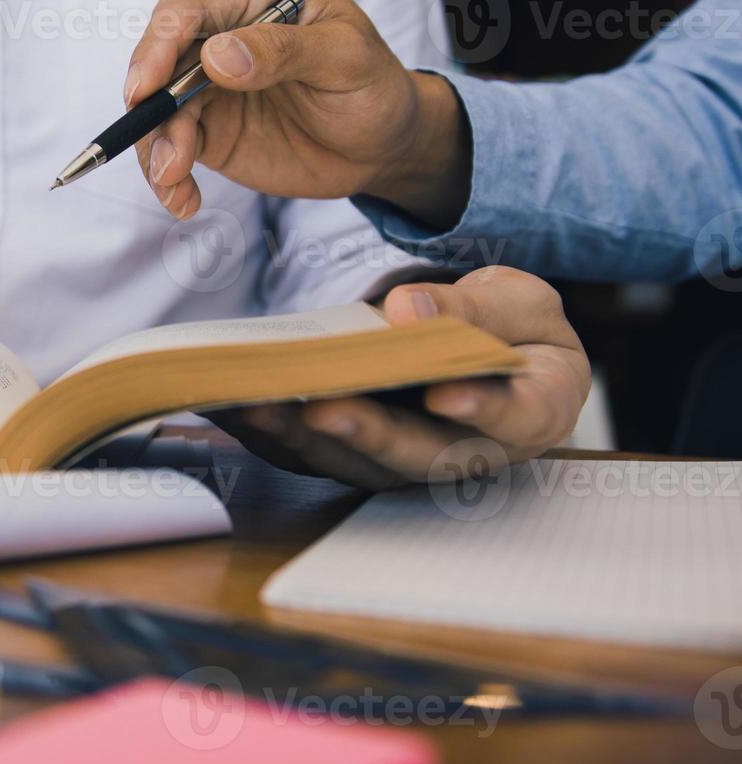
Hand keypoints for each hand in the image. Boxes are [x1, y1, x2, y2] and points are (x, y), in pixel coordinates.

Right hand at [124, 0, 468, 228]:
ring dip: (156, 150)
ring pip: (157, 112)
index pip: (186, 10)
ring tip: (176, 185)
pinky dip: (168, 177)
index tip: (146, 88)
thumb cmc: (375, 87)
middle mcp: (220, 38)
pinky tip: (184, 201)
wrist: (384, 147)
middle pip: (158, 63)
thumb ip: (284, 51)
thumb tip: (218, 56)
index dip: (157, 45)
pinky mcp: (208, 131)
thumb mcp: (346, 59)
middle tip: (164, 155)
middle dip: (150, 110)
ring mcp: (209, 87)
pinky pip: (170, 149)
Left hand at [204, 267, 590, 490]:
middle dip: (366, 432)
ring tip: (258, 404)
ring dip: (302, 437)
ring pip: (356, 461)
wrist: (490, 346)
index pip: (513, 417)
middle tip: (322, 407)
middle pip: (418, 452)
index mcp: (532, 413)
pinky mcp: (360, 455)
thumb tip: (408, 311)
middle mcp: (469, 452)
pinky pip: (313, 453)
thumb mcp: (520, 302)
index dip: (481, 409)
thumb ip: (477, 309)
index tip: (447, 392)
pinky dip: (271, 435)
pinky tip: (230, 407)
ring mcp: (409, 460)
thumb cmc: (514, 328)